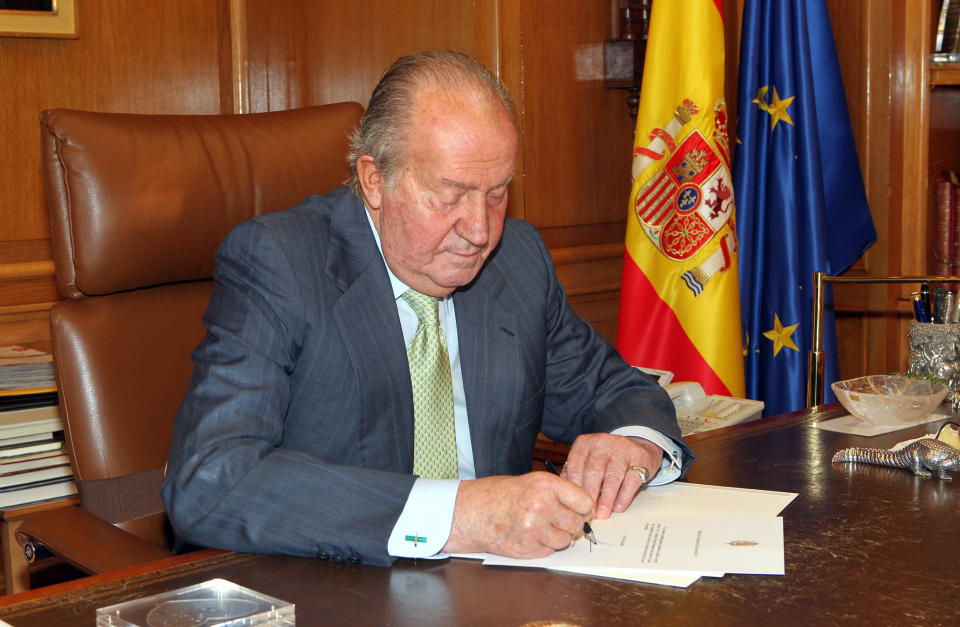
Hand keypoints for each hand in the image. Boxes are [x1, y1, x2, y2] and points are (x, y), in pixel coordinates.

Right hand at [442, 473, 592, 557]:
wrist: (473, 512)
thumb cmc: (501, 495)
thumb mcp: (532, 482)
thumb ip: (560, 493)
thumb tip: (587, 508)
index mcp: (546, 485)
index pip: (584, 502)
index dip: (584, 508)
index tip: (580, 511)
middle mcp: (542, 506)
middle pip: (577, 523)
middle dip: (570, 524)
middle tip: (555, 519)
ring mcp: (534, 529)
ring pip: (565, 540)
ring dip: (557, 537)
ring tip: (539, 526)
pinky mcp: (528, 548)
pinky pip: (550, 551)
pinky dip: (543, 546)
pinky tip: (529, 535)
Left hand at [562, 434, 662, 519]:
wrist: (637, 446)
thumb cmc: (607, 457)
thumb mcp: (587, 458)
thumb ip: (575, 472)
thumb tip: (567, 492)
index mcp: (584, 443)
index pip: (575, 465)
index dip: (575, 487)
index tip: (575, 504)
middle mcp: (602, 443)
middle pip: (593, 471)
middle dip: (590, 495)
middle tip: (589, 514)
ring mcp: (622, 449)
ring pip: (612, 476)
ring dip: (607, 498)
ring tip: (603, 514)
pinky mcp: (639, 457)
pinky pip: (631, 479)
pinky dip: (624, 496)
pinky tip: (619, 507)